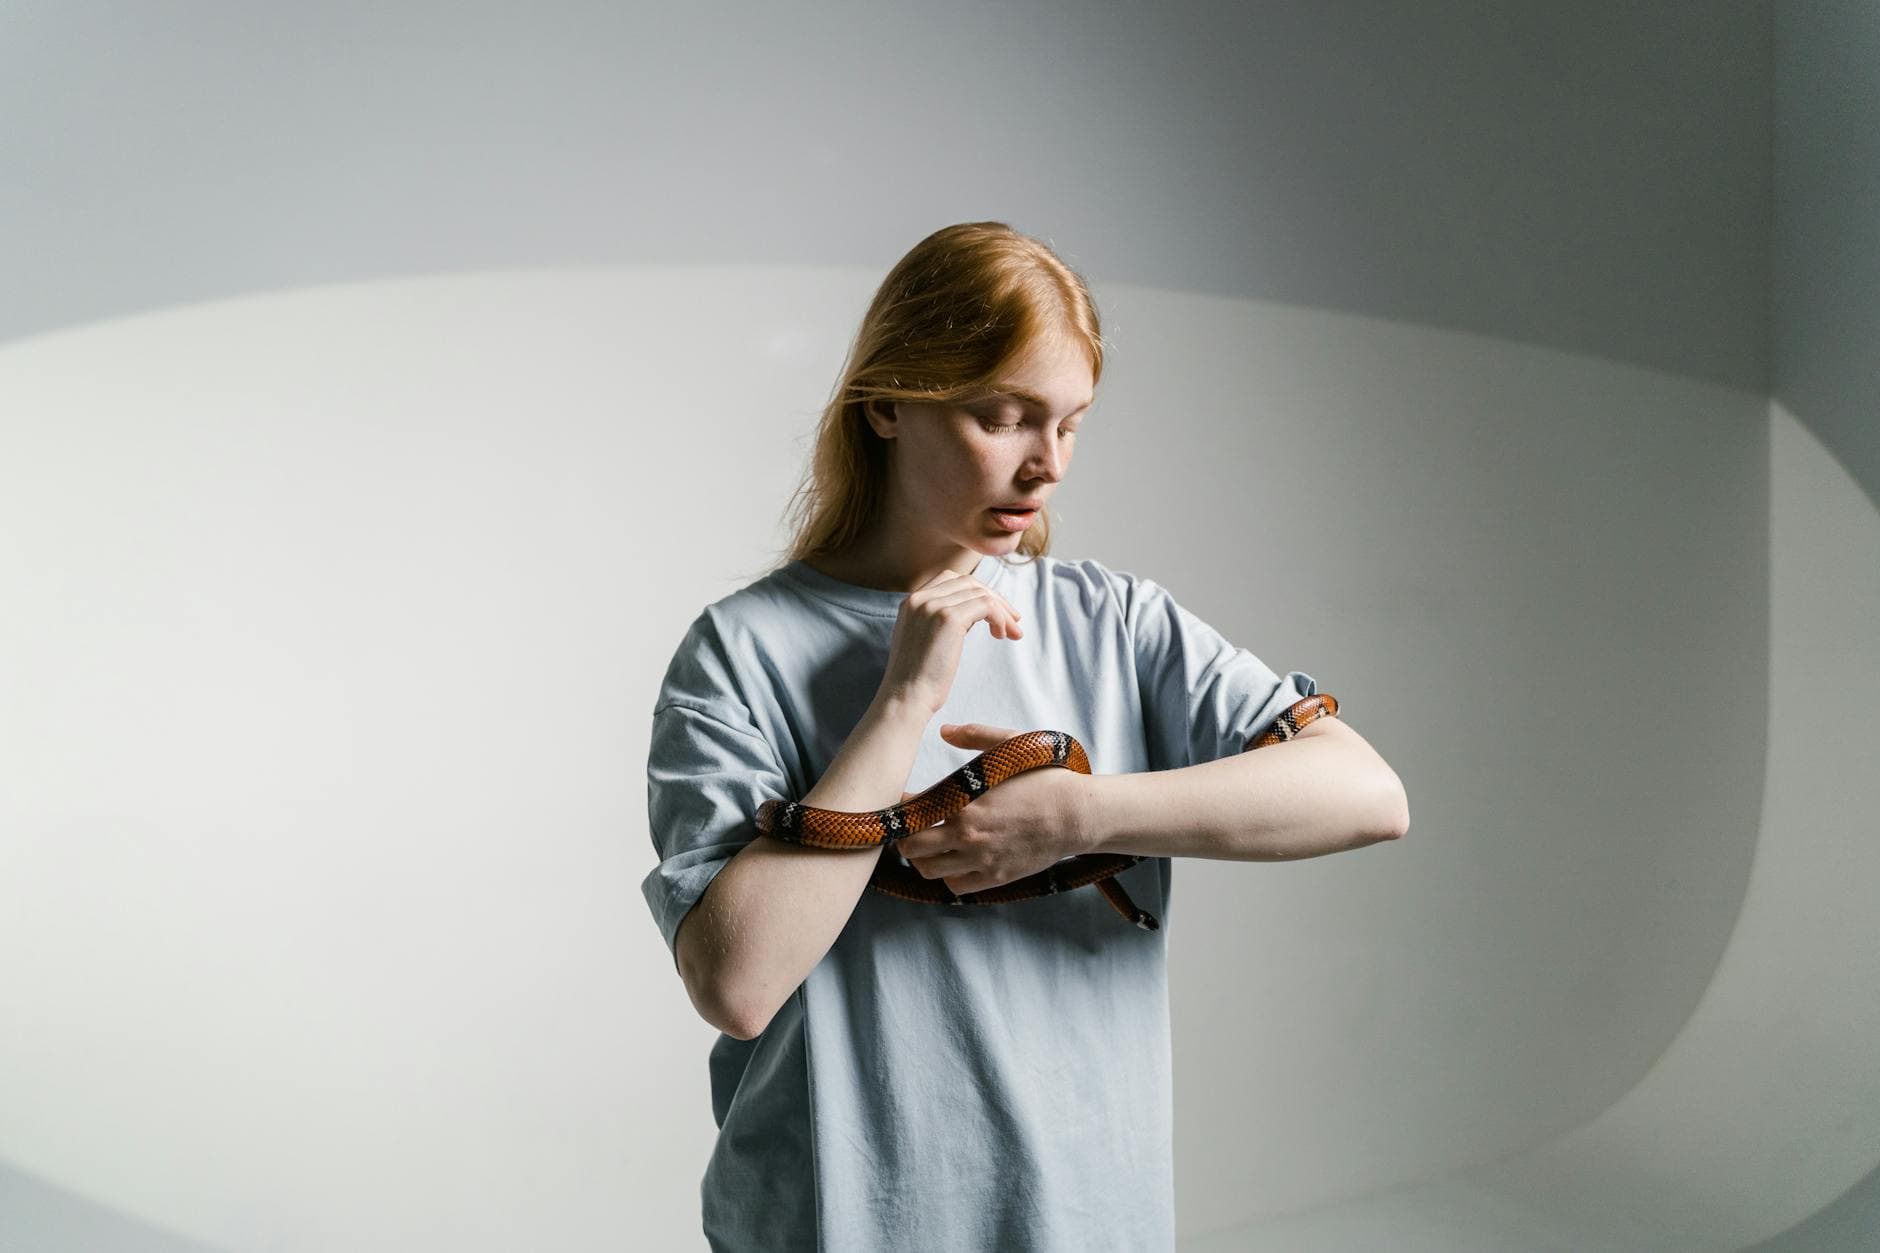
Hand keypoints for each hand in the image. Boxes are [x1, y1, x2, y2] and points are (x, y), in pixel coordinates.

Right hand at [875, 566, 1023, 715]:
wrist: (905, 697)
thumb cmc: (916, 679)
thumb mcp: (922, 639)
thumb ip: (939, 621)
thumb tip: (973, 615)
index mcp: (911, 602)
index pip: (951, 580)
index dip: (976, 592)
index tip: (993, 611)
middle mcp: (920, 598)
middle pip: (968, 582)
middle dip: (994, 597)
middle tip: (1012, 618)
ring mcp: (933, 606)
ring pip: (980, 593)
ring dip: (1002, 611)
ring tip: (1011, 632)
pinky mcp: (949, 618)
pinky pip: (986, 606)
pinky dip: (1000, 617)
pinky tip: (1002, 635)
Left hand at [893, 721, 1097, 896]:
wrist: (1077, 815)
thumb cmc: (1045, 779)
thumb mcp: (1010, 746)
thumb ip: (974, 736)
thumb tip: (945, 731)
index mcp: (964, 803)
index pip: (912, 811)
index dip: (902, 807)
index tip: (904, 801)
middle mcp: (966, 836)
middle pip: (911, 848)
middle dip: (905, 837)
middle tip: (910, 828)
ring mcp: (980, 860)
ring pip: (929, 871)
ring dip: (922, 859)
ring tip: (929, 846)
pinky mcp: (995, 877)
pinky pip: (955, 886)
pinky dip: (947, 876)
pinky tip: (953, 861)